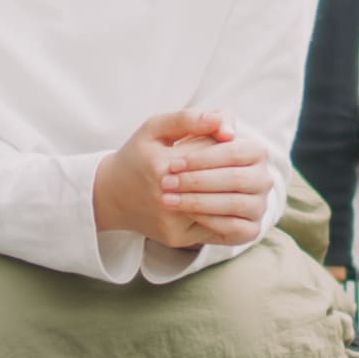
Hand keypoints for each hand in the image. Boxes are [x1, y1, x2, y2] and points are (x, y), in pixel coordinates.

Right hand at [95, 109, 273, 250]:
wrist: (111, 196)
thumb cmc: (138, 156)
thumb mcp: (155, 127)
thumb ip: (189, 119)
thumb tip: (228, 126)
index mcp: (160, 165)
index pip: (213, 153)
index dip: (226, 147)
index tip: (230, 140)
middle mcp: (165, 198)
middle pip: (225, 183)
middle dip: (238, 171)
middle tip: (246, 165)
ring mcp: (172, 223)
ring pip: (225, 210)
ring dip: (241, 194)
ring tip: (246, 183)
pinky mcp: (178, 239)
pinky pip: (218, 230)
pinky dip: (232, 215)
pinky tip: (235, 203)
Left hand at [153, 121, 277, 249]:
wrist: (177, 191)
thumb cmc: (182, 157)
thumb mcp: (179, 133)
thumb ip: (195, 120)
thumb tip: (227, 131)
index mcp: (256, 151)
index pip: (234, 152)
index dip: (203, 158)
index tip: (173, 164)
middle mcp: (263, 179)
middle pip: (236, 179)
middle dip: (198, 181)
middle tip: (167, 184)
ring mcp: (259, 205)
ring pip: (235, 204)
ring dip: (199, 202)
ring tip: (169, 200)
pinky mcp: (250, 229)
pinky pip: (235, 228)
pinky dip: (210, 221)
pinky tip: (185, 215)